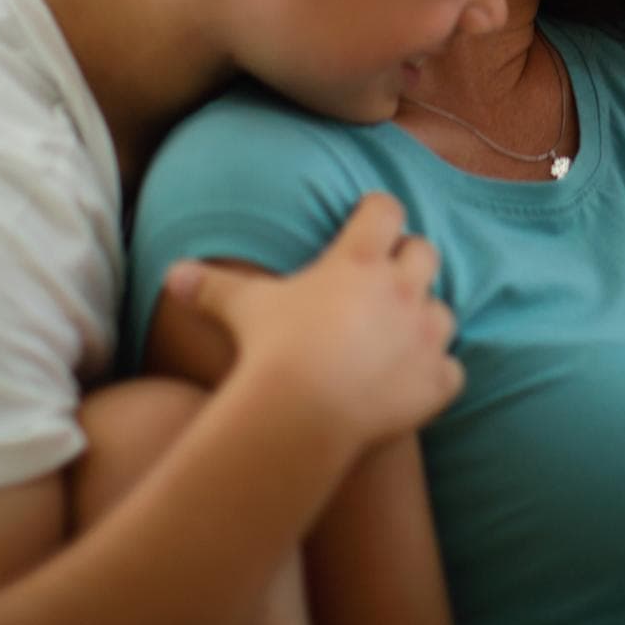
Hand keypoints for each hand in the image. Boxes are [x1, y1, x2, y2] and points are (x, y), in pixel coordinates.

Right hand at [164, 193, 462, 443]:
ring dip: (426, 320)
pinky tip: (415, 383)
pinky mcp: (437, 381)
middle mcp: (403, 289)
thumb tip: (172, 275)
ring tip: (400, 334)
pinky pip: (453, 371)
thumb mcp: (241, 309)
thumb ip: (212, 286)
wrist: (303, 414)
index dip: (378, 212)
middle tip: (387, 277)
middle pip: (426, 253)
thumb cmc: (272, 351)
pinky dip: (437, 376)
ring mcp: (426, 335)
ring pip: (444, 313)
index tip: (369, 218)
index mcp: (359, 261)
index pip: (385, 210)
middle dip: (410, 260)